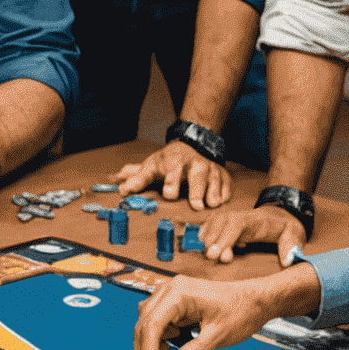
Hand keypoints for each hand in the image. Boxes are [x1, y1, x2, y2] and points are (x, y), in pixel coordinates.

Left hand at [116, 142, 231, 210]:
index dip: (171, 182)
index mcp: (175, 162)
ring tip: (212, 205)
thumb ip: (138, 179)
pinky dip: (226, 192)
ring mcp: (211, 169)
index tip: (169, 194)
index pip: (173, 172)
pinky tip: (222, 201)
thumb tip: (121, 190)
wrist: (192, 144)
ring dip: (214, 192)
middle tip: (196, 206)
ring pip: (215, 179)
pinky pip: (227, 184)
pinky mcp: (223, 175)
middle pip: (197, 176)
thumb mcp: (152, 166)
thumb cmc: (169, 161)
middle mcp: (194, 164)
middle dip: (197, 190)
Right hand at [133, 267, 317, 349]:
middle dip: (145, 349)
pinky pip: (159, 318)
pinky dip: (160, 334)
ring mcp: (173, 292)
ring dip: (152, 341)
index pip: (151, 325)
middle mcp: (171, 289)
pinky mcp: (178, 299)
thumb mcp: (216, 337)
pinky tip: (172, 345)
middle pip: (145, 321)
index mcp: (179, 293)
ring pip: (149, 320)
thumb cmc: (241, 311)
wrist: (257, 300)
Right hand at [200, 205, 307, 267]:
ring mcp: (230, 218)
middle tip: (212, 259)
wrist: (280, 214)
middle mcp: (238, 216)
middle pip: (219, 225)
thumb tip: (288, 261)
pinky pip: (208, 227)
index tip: (219, 255)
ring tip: (211, 256)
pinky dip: (205, 237)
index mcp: (255, 219)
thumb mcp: (294, 234)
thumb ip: (291, 246)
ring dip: (207, 241)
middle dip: (213, 242)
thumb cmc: (285, 226)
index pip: (236, 225)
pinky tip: (209, 248)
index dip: (225, 239)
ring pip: (211, 225)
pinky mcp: (224, 223)